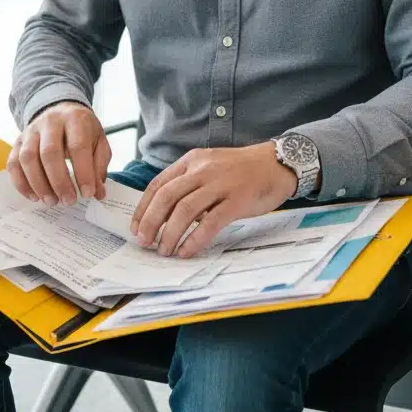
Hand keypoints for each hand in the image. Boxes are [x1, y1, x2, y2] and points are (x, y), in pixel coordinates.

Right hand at [7, 101, 110, 206]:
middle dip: (59, 182)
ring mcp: (31, 131)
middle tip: (68, 201)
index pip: (78, 147)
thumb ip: (99, 166)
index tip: (87, 194)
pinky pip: (13, 164)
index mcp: (75, 119)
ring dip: (39, 185)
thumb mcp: (99, 141)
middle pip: (49, 152)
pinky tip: (34, 197)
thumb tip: (97, 193)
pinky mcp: (18, 141)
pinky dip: (21, 184)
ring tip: (52, 201)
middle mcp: (51, 122)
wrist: (61, 111)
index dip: (83, 173)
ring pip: (28, 158)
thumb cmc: (82, 130)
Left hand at [130, 142, 297, 258]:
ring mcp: (220, 184)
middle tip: (144, 242)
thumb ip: (189, 184)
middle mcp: (203, 170)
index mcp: (192, 161)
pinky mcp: (237, 200)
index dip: (142, 208)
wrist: (276, 163)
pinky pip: (210, 222)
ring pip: (184, 210)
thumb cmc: (241, 170)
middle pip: (167, 197)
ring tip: (164, 251)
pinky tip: (187, 251)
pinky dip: (194, 239)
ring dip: (170, 234)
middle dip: (150, 222)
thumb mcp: (210, 166)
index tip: (135, 228)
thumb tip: (165, 214)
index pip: (158, 184)